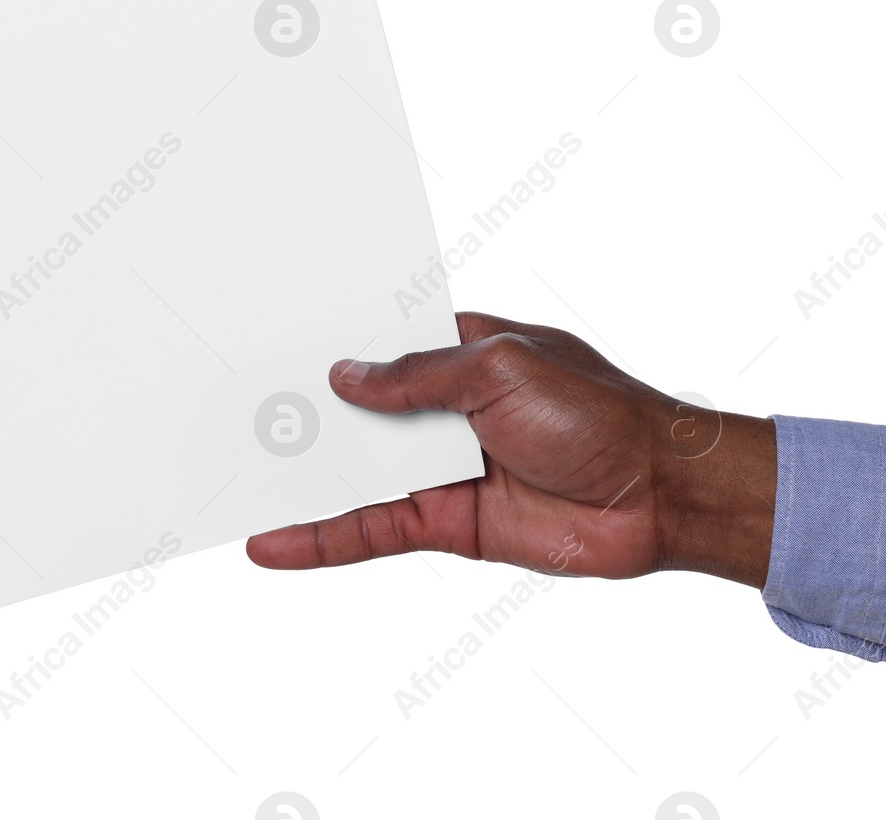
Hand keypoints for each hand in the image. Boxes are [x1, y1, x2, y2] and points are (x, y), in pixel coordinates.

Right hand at [246, 312, 777, 585]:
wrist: (659, 494)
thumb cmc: (599, 411)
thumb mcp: (503, 367)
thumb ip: (417, 376)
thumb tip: (345, 377)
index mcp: (463, 350)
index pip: (379, 345)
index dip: (329, 347)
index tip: (266, 344)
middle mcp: (446, 408)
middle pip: (356, 412)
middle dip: (299, 414)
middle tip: (226, 414)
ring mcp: (443, 467)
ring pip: (355, 473)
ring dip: (299, 477)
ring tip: (228, 478)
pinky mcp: (447, 523)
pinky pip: (372, 530)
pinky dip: (323, 538)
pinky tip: (274, 542)